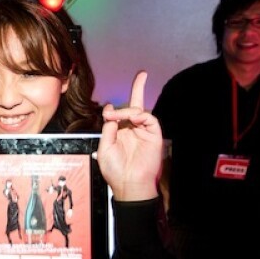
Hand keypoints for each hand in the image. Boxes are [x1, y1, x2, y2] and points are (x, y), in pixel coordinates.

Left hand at [97, 70, 162, 200]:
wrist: (128, 184)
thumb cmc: (115, 170)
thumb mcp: (105, 147)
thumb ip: (108, 128)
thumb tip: (110, 109)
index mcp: (120, 133)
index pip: (120, 114)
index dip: (115, 109)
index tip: (108, 111)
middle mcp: (133, 130)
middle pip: (136, 106)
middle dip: (139, 88)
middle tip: (142, 74)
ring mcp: (144, 132)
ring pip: (140, 111)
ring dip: (127, 111)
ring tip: (116, 116)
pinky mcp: (154, 136)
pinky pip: (149, 119)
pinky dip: (140, 115)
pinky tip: (132, 118)